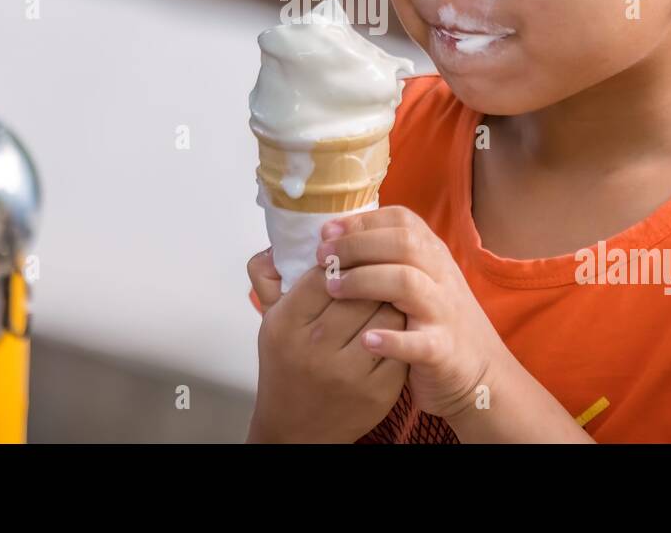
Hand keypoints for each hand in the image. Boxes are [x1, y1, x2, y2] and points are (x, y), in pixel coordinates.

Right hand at [245, 253, 407, 442]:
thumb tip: (278, 241)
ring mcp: (349, 372)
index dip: (340, 258)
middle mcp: (315, 348)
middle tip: (377, 265)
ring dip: (391, 297)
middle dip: (371, 273)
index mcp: (286, 325)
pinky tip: (396, 322)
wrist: (296, 429)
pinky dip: (402, 328)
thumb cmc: (286, 367)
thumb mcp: (269, 322)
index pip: (324, 273)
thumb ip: (268, 277)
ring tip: (390, 290)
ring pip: (385, 312)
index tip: (346, 255)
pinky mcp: (378, 390)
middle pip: (360, 289)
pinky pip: (400, 342)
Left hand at [315, 205, 509, 423]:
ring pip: (407, 282)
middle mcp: (441, 276)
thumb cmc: (435, 322)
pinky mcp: (443, 350)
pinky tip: (364, 340)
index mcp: (433, 255)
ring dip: (365, 281)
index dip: (361, 221)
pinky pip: (419, 342)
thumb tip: (333, 236)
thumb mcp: (419, 280)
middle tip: (321, 257)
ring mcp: (444, 312)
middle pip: (401, 243)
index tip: (326, 231)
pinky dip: (391, 340)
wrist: (482, 374)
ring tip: (333, 290)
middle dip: (356, 245)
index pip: (401, 220)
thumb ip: (388, 258)